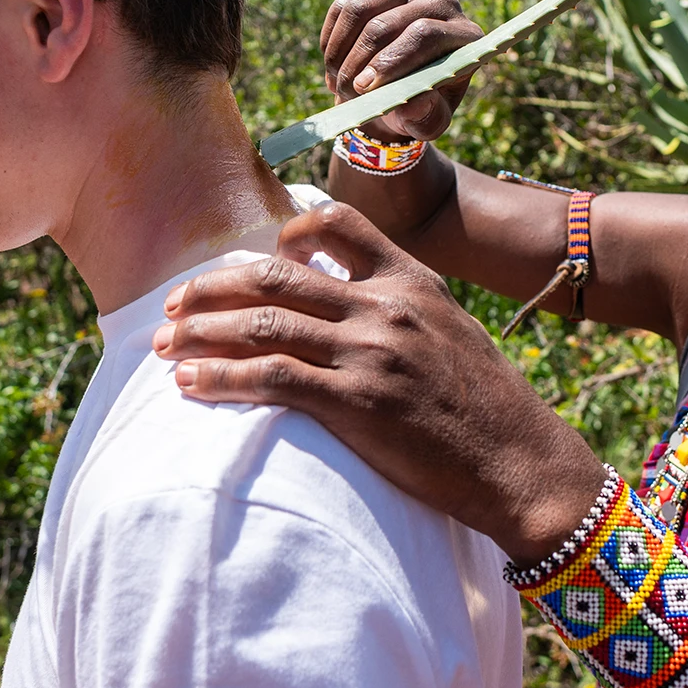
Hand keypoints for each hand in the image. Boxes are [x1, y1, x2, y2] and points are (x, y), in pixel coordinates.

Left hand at [151, 202, 608, 563]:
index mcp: (411, 280)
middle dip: (212, 288)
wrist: (523, 463)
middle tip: (172, 305)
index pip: (336, 224)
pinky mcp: (357, 403)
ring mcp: (371, 353)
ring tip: (163, 346)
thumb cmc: (487, 408)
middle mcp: (387, 306)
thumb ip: (401, 309)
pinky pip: (270, 379)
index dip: (281, 234)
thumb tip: (345, 304)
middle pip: (276, 275)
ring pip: (263, 324)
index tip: (247, 259)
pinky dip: (220, 378)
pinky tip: (190, 384)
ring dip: (201, 332)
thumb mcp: (451, 332)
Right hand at [321, 0, 482, 143]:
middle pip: (388, 24)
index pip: (425, 36)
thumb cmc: (422, 107)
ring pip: (361, 9)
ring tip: (335, 80)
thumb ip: (426, 118)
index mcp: (465, 37)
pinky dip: (331, 36)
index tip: (363, 88)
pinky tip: (331, 61)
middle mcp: (443, 3)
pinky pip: (345, 4)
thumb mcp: (427, 123)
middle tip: (343, 92)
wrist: (405, 87)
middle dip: (357, 61)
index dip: (390, 61)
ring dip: (340, 49)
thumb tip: (413, 103)